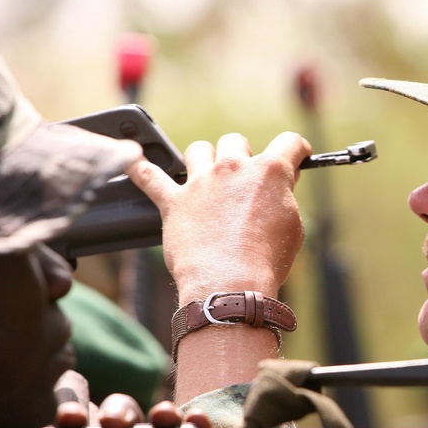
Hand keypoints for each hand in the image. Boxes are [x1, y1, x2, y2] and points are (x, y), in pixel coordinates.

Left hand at [127, 132, 310, 300]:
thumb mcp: (293, 227)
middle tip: (245, 181)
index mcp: (269, 172)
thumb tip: (280, 185)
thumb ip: (285, 198)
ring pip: (199, 150)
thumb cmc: (266, 260)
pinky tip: (131, 160)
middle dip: (242, 157)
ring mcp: (200, 183)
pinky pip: (148, 176)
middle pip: (236, 142)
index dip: (296, 150)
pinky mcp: (174, 202)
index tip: (295, 157)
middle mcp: (233, 169)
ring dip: (205, 159)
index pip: (289, 142)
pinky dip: (139, 167)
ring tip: (207, 176)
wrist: (230, 285)